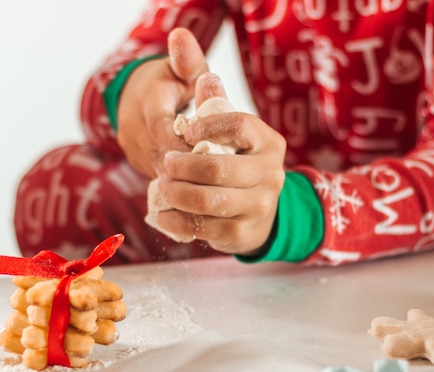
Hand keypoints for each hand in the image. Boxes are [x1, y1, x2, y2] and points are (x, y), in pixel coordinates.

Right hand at [116, 28, 207, 178]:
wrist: (137, 94)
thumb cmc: (170, 81)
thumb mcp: (182, 68)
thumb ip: (187, 59)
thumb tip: (181, 35)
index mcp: (146, 99)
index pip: (160, 126)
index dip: (181, 142)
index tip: (205, 152)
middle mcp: (132, 124)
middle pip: (158, 151)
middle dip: (184, 165)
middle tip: (212, 176)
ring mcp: (131, 145)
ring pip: (155, 166)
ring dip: (179, 174)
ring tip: (206, 182)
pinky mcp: (135, 160)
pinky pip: (154, 173)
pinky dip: (174, 178)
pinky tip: (195, 184)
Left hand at [155, 73, 286, 255]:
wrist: (260, 213)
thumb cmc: (238, 162)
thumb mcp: (232, 132)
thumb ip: (217, 104)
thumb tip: (204, 76)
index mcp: (269, 142)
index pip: (238, 125)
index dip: (207, 126)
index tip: (185, 131)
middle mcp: (271, 174)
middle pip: (218, 168)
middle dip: (182, 166)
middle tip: (165, 164)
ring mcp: (259, 206)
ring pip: (209, 201)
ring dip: (177, 193)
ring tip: (162, 186)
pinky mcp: (242, 233)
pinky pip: (203, 227)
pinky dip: (177, 220)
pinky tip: (163, 212)